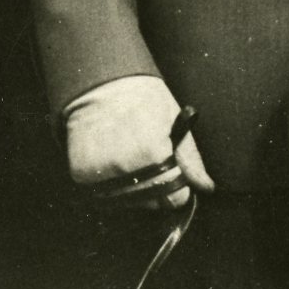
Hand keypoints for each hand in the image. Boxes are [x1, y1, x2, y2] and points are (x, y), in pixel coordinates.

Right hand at [63, 75, 213, 210]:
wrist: (101, 85)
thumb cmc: (142, 100)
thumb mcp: (174, 122)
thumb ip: (190, 159)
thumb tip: (206, 187)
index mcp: (153, 155)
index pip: (176, 198)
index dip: (179, 188)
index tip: (175, 176)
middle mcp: (125, 168)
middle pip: (152, 203)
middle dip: (158, 190)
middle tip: (151, 164)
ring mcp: (101, 173)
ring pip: (128, 203)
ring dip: (134, 190)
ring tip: (132, 160)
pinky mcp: (81, 175)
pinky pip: (103, 196)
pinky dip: (111, 186)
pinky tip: (115, 162)